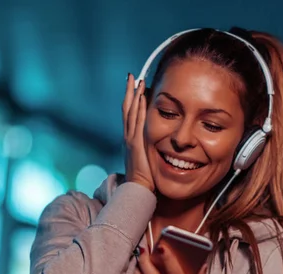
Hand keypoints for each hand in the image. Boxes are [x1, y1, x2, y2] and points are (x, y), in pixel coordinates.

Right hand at [123, 74, 153, 191]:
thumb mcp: (146, 158)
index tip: (134, 86)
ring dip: (133, 95)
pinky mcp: (136, 142)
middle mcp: (128, 136)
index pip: (129, 115)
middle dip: (129, 92)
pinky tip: (141, 96)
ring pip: (130, 112)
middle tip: (131, 76)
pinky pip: (137, 120)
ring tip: (137, 80)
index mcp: (130, 139)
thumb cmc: (145, 177)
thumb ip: (148, 148)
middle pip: (126, 108)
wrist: (139, 188)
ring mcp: (131, 138)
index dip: (131, 100)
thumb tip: (156, 142)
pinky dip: (138, 107)